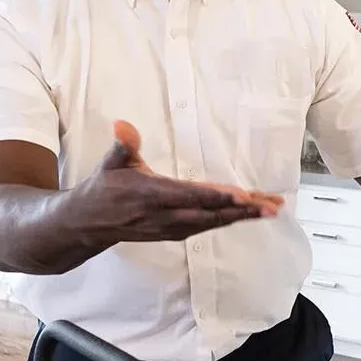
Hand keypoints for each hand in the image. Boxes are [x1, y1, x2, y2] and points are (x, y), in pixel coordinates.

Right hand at [72, 120, 283, 243]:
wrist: (88, 224)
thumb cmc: (103, 188)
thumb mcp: (110, 163)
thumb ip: (122, 146)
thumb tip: (123, 126)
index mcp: (152, 194)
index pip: (191, 196)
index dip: (218, 197)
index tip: (243, 195)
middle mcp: (165, 215)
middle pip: (211, 214)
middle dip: (243, 210)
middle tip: (272, 206)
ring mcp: (172, 227)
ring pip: (214, 223)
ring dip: (244, 217)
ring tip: (271, 209)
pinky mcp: (175, 233)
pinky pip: (208, 227)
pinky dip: (231, 221)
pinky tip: (249, 214)